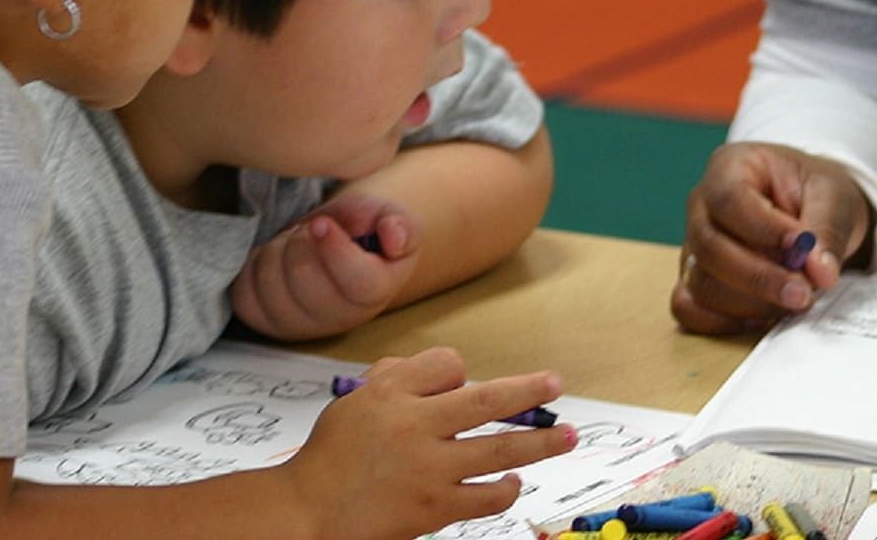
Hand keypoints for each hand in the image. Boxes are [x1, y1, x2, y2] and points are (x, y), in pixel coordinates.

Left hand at [230, 192, 421, 339]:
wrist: (335, 247)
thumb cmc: (362, 231)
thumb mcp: (388, 216)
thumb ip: (398, 223)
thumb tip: (394, 239)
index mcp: (376, 291)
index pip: (358, 283)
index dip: (335, 251)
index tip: (320, 222)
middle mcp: (341, 318)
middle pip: (306, 282)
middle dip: (300, 242)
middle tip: (309, 229)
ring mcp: (302, 327)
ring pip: (271, 287)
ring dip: (276, 252)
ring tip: (294, 243)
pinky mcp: (267, 324)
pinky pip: (245, 298)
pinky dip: (252, 269)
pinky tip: (274, 259)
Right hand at [282, 348, 575, 535]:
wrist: (307, 512)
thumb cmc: (331, 456)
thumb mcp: (354, 400)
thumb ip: (397, 376)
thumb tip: (448, 369)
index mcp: (390, 393)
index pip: (446, 364)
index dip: (457, 370)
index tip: (459, 381)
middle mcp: (413, 426)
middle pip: (486, 400)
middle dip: (528, 391)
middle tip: (556, 382)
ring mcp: (428, 469)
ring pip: (498, 449)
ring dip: (540, 443)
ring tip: (569, 436)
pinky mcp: (434, 508)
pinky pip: (485, 496)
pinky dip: (506, 488)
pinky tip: (514, 481)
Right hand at [671, 142, 871, 335]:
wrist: (810, 208)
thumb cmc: (814, 192)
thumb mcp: (833, 195)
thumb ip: (827, 229)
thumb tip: (820, 272)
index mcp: (730, 167)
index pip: (729, 199)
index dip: (763, 229)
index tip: (802, 249)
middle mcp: (702, 205)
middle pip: (710, 246)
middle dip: (759, 278)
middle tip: (803, 293)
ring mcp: (694, 244)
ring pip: (701, 283)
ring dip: (750, 303)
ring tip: (793, 301)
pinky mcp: (695, 279)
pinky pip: (689, 308)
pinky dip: (722, 322)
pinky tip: (762, 319)